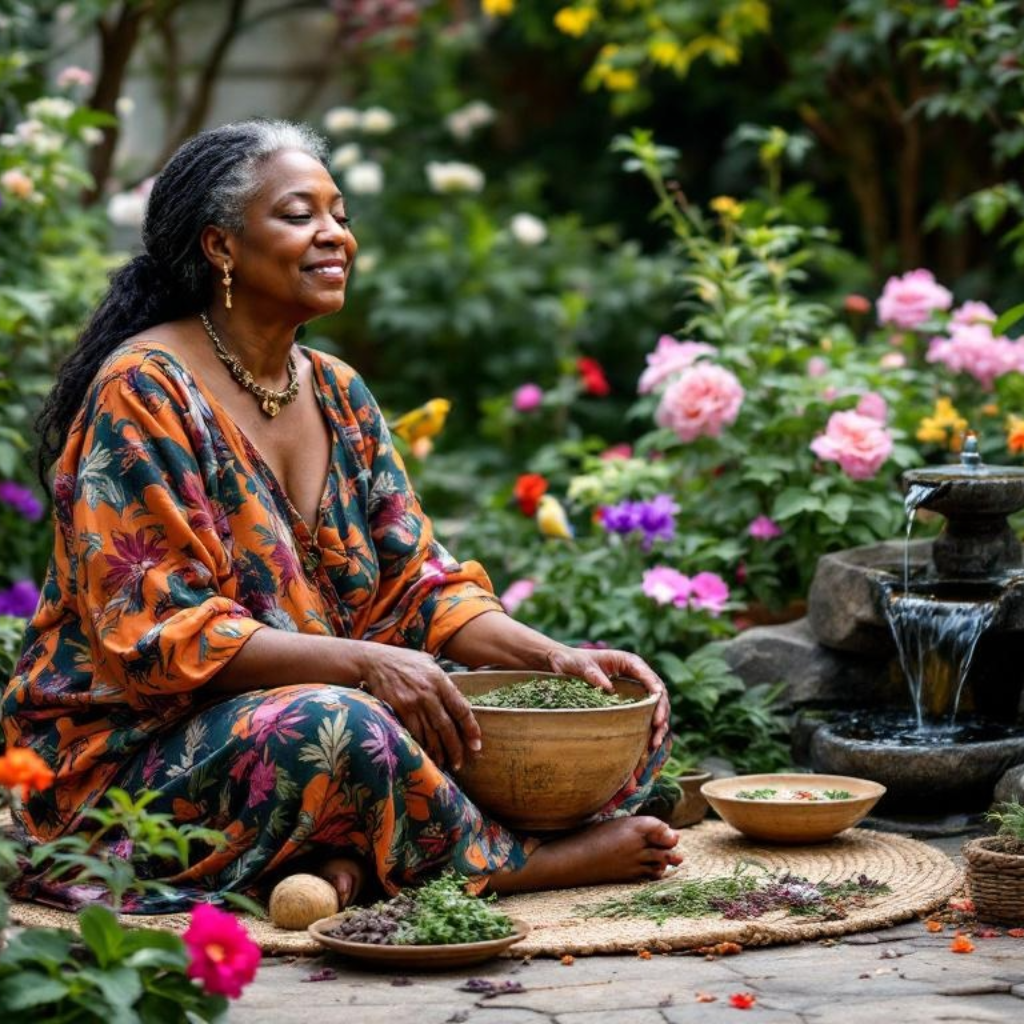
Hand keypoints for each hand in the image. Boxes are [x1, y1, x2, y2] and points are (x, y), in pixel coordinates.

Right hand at [355, 644, 480, 769]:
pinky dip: (420, 746)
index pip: (461, 709)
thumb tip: (457, 699)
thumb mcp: (429, 663)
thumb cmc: (405, 661)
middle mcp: (429, 693)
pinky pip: (413, 733)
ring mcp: (413, 703)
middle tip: (459, 763)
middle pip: (446, 727)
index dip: (471, 729)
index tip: (476, 744)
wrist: (375, 661)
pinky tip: (425, 756)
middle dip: (455, 748)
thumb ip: (443, 681)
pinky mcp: (398, 710)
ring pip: (430, 734)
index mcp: (441, 681)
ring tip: (444, 764)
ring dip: (438, 752)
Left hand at [545, 645, 669, 748]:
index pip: (648, 675)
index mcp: (629, 662)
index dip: (655, 688)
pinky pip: (644, 716)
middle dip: (661, 711)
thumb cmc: (573, 661)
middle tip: (658, 728)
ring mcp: (634, 690)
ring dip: (658, 726)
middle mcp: (636, 676)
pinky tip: (647, 746)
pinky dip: (648, 731)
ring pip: (655, 708)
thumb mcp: (581, 665)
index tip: (659, 700)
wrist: (563, 665)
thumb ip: (593, 674)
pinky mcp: (629, 703)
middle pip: (658, 693)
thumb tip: (608, 687)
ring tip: (654, 744)